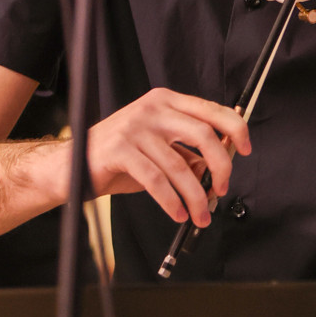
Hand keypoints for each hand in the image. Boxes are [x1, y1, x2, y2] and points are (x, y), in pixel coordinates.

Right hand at [81, 89, 250, 226]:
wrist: (69, 167)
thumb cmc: (116, 159)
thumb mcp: (157, 150)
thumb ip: (186, 153)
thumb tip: (219, 168)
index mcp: (164, 101)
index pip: (211, 109)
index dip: (235, 128)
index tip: (246, 149)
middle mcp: (151, 108)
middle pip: (203, 134)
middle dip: (221, 167)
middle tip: (223, 189)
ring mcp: (134, 127)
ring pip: (181, 165)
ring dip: (196, 196)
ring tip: (200, 215)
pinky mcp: (119, 150)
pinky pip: (157, 180)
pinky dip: (172, 201)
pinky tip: (178, 213)